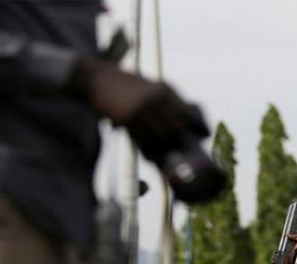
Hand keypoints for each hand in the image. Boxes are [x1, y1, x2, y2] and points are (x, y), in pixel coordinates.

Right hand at [67, 57, 204, 160]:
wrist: (95, 79)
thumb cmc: (122, 83)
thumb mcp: (148, 85)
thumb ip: (164, 99)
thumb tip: (182, 118)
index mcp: (164, 89)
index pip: (186, 113)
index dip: (195, 127)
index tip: (201, 137)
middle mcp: (156, 98)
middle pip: (176, 126)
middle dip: (179, 138)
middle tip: (180, 149)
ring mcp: (142, 109)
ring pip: (161, 134)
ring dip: (162, 145)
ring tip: (163, 153)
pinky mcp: (128, 118)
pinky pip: (143, 138)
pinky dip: (147, 147)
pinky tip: (149, 153)